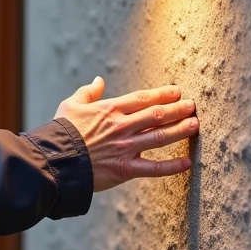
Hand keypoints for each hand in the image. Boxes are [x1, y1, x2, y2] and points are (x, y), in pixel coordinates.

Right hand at [54, 76, 197, 192]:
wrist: (55, 160)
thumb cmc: (60, 132)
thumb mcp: (70, 105)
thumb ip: (87, 92)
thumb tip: (99, 80)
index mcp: (110, 109)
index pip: (143, 98)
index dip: (163, 93)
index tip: (177, 91)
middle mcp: (122, 126)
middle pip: (157, 115)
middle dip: (178, 109)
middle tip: (193, 106)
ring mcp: (126, 148)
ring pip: (160, 137)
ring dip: (180, 130)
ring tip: (195, 125)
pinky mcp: (125, 169)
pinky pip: (154, 168)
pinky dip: (172, 166)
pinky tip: (187, 163)